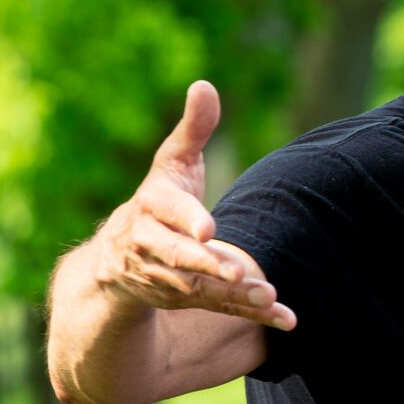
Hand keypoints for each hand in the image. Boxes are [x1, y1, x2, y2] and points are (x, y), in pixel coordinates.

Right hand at [91, 81, 294, 329]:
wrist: (116, 263)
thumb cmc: (157, 202)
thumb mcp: (171, 165)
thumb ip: (193, 131)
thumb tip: (205, 84)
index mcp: (150, 207)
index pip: (167, 212)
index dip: (186, 220)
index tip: (207, 228)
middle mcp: (153, 246)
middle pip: (178, 256)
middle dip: (205, 264)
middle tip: (236, 271)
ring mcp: (169, 277)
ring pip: (200, 288)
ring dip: (233, 294)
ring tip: (267, 293)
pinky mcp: (187, 300)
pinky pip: (222, 309)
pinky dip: (254, 315)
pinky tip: (287, 319)